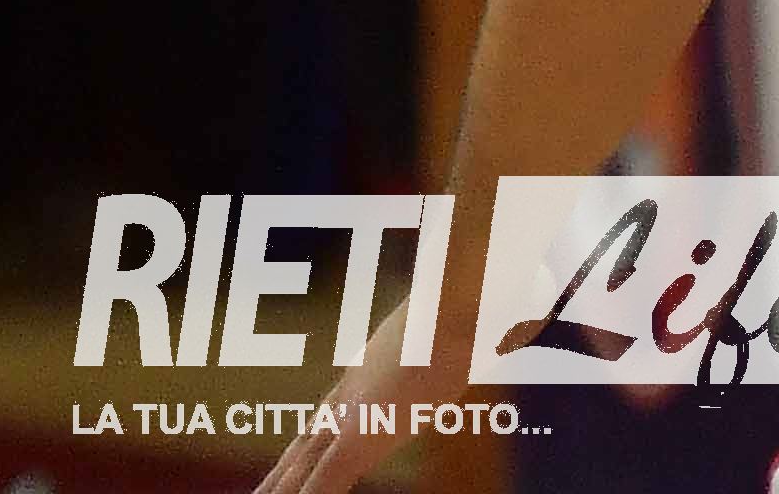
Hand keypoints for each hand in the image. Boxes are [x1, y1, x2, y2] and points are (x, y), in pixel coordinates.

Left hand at [257, 303, 471, 493]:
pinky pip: (324, 481)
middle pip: (301, 448)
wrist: (455, 303)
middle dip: (279, 478)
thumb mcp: (459, 331)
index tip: (285, 466)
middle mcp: (348, 398)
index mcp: (363, 378)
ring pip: (300, 468)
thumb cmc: (467, 307)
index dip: (304, 447)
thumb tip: (500, 335)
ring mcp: (351, 417)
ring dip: (279, 491)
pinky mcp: (360, 435)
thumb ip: (459, 343)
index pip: (323, 422)